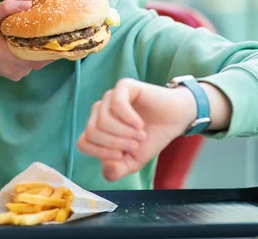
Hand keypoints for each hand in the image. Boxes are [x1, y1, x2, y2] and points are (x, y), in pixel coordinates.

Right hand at [0, 0, 50, 80]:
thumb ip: (7, 7)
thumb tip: (29, 4)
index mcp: (9, 55)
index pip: (38, 54)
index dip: (50, 45)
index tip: (58, 34)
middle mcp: (15, 69)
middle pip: (41, 60)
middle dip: (49, 47)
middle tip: (56, 33)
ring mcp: (16, 75)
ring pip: (37, 63)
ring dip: (41, 52)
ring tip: (45, 37)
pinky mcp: (16, 76)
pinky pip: (30, 66)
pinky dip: (33, 56)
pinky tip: (30, 45)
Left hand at [77, 78, 198, 181]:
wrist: (175, 120)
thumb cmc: (152, 138)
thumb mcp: (133, 162)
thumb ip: (116, 170)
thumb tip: (106, 167)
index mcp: (98, 129)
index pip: (83, 143)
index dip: (100, 153)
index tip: (121, 156)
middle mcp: (100, 111)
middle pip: (92, 132)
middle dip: (114, 144)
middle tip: (135, 145)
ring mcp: (110, 97)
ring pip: (103, 120)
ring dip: (124, 132)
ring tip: (140, 135)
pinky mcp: (124, 86)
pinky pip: (116, 103)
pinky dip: (129, 118)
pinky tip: (140, 124)